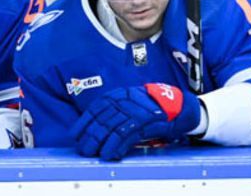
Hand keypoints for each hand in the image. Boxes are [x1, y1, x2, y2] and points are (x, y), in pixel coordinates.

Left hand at [71, 83, 200, 160]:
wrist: (176, 106)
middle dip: (90, 136)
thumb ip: (113, 111)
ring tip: (94, 154)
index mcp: (117, 95)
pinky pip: (127, 135)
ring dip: (101, 143)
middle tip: (83, 149)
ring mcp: (134, 111)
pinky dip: (117, 146)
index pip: (95, 109)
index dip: (83, 122)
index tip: (74, 135)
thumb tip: (95, 127)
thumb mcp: (129, 102)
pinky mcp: (145, 122)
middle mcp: (124, 101)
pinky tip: (111, 154)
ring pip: (112, 128)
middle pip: (102, 120)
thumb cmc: (150, 106)